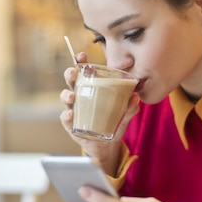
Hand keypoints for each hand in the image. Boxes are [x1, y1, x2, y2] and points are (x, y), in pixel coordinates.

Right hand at [59, 52, 138, 174]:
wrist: (105, 145)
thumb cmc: (112, 124)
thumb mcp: (123, 116)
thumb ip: (129, 108)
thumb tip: (135, 98)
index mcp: (91, 89)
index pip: (84, 72)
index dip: (81, 62)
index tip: (81, 56)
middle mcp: (80, 97)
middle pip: (71, 81)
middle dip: (70, 74)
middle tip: (73, 72)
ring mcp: (74, 110)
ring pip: (66, 98)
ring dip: (67, 95)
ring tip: (72, 95)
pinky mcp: (71, 125)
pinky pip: (66, 119)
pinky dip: (67, 116)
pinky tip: (71, 114)